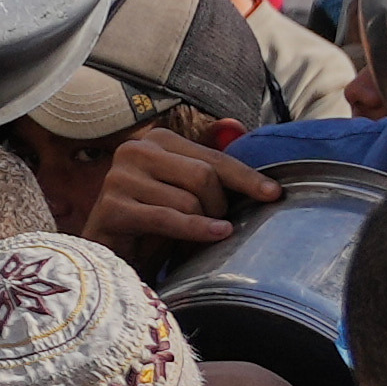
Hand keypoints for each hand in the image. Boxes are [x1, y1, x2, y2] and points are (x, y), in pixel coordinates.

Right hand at [75, 119, 269, 261]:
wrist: (113, 259)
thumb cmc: (155, 226)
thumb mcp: (184, 191)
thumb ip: (207, 165)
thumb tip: (237, 126)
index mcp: (157, 141)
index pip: (213, 157)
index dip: (246, 177)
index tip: (274, 194)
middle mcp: (135, 151)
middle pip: (204, 175)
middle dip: (220, 206)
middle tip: (219, 228)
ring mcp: (119, 178)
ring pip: (189, 199)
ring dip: (204, 226)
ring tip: (200, 243)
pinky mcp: (111, 208)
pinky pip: (169, 218)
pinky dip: (196, 231)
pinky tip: (215, 236)